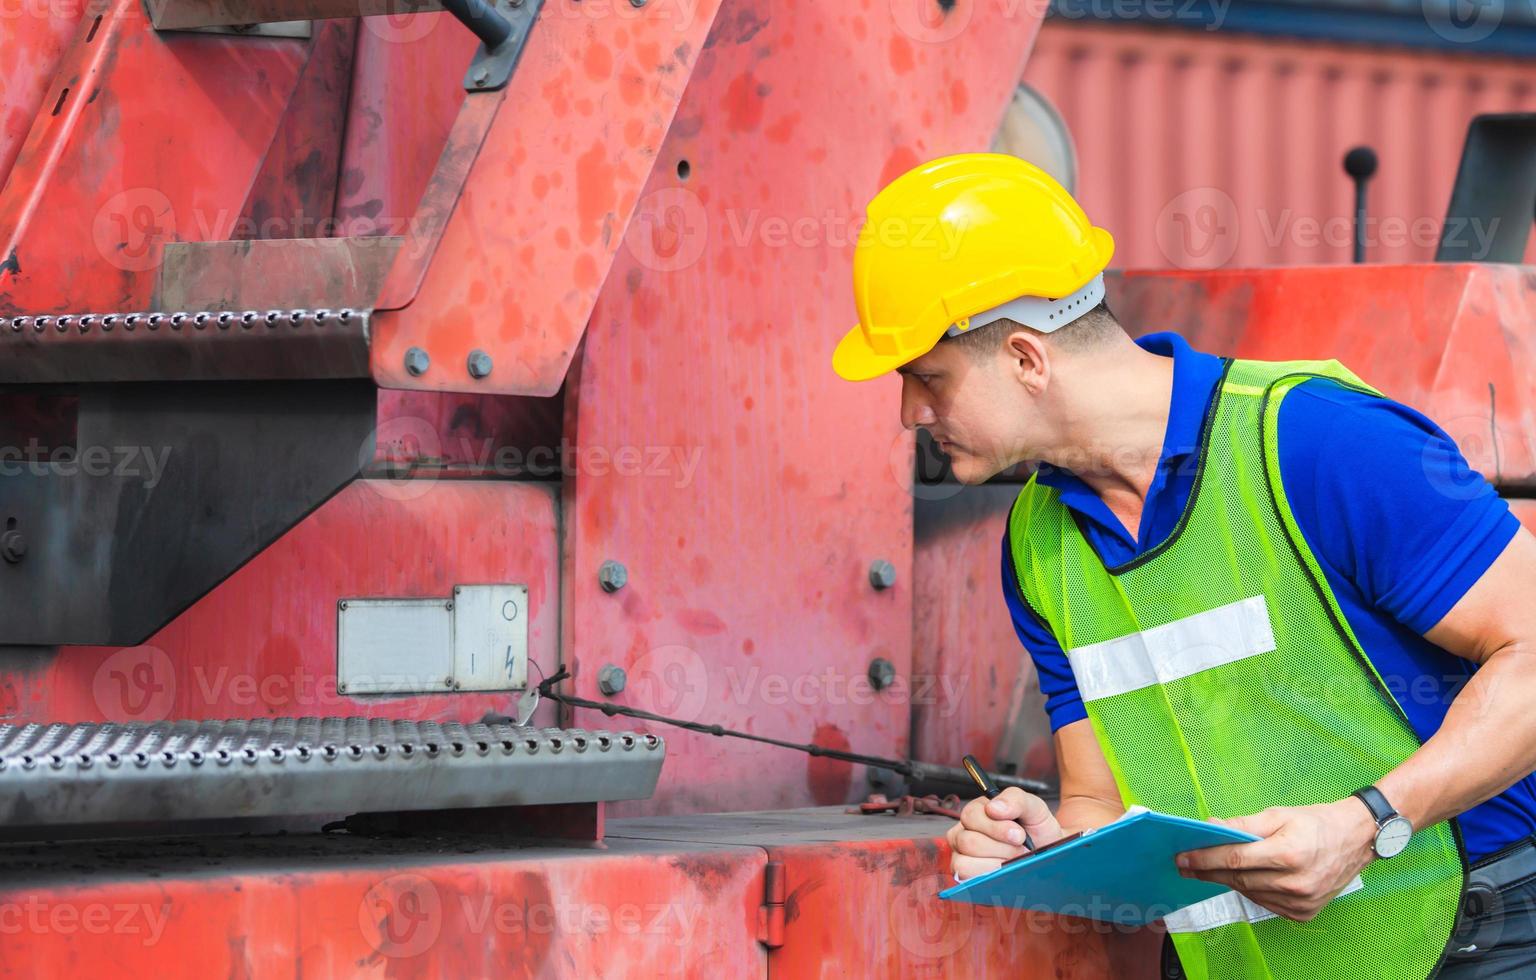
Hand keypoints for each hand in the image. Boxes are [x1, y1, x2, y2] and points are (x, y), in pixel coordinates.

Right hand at [945, 788, 1064, 880]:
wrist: (1048, 854)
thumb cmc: (1036, 829)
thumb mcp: (1033, 808)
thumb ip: (1015, 799)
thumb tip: (993, 808)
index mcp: (976, 812)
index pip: (971, 816)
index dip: (996, 827)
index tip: (1019, 834)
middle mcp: (963, 833)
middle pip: (968, 841)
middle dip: (1001, 848)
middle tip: (1020, 848)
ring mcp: (962, 856)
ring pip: (965, 863)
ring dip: (996, 864)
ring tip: (1013, 860)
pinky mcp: (966, 878)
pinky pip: (967, 880)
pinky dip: (990, 876)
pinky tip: (1004, 871)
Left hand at [1175, 799, 1377, 920]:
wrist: (1357, 840)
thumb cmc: (1316, 822)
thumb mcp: (1278, 814)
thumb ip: (1243, 825)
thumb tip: (1210, 827)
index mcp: (1288, 854)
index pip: (1234, 859)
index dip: (1204, 859)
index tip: (1182, 858)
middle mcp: (1295, 883)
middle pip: (1238, 879)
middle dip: (1208, 871)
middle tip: (1185, 866)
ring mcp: (1301, 902)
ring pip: (1250, 893)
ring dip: (1227, 881)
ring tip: (1208, 870)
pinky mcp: (1304, 913)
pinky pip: (1265, 903)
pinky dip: (1250, 891)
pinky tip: (1241, 878)